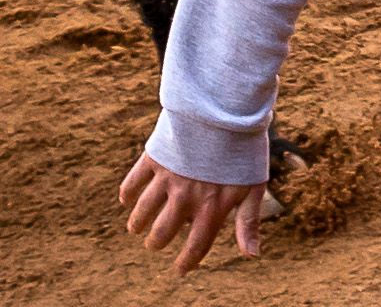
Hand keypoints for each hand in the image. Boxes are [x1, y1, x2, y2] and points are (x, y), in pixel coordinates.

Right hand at [119, 152, 263, 273]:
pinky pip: (134, 181)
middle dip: (156, 242)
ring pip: (143, 211)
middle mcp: (186, 198)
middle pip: (162, 232)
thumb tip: (252, 256)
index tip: (180, 269)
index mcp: (211, 208)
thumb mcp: (253, 187)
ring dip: (138, 222)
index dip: (186, 262)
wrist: (226, 110)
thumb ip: (248, 222)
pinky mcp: (155, 157)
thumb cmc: (244, 151)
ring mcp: (168, 178)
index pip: (195, 246)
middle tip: (154, 243)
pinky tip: (127, 199)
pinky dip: (128, 192)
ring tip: (137, 228)